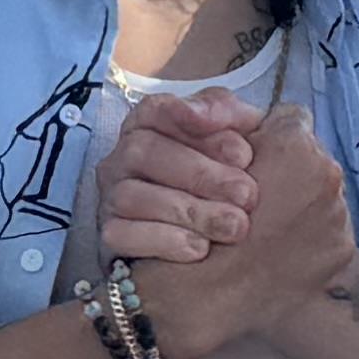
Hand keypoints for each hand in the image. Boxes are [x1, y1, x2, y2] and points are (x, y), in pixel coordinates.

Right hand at [100, 89, 263, 269]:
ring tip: (235, 225)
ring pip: (131, 196)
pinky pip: (121, 235)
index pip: (156, 110)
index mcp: (149, 124)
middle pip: (143, 151)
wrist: (228, 228)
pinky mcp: (110, 234)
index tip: (242, 152)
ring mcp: (111, 195)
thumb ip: (223, 110)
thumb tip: (198, 114)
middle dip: (201, 174)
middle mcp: (123, 156)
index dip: (193, 123)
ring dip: (189, 212)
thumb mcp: (237, 132)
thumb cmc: (228, 171)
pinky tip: (201, 248)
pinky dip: (164, 240)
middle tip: (247, 195)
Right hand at [134, 100, 358, 358]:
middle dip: (289, 172)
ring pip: (320, 196)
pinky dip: (308, 239)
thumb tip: (257, 127)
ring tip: (267, 228)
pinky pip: (327, 231)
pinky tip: (279, 251)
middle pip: (311, 159)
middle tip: (256, 197)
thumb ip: (237, 135)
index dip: (268, 137)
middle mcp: (326, 174)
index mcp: (292, 145)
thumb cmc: (198, 224)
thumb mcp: (203, 160)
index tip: (252, 158)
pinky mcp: (342, 250)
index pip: (291, 118)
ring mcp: (338, 215)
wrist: (206, 296)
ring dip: (300, 207)